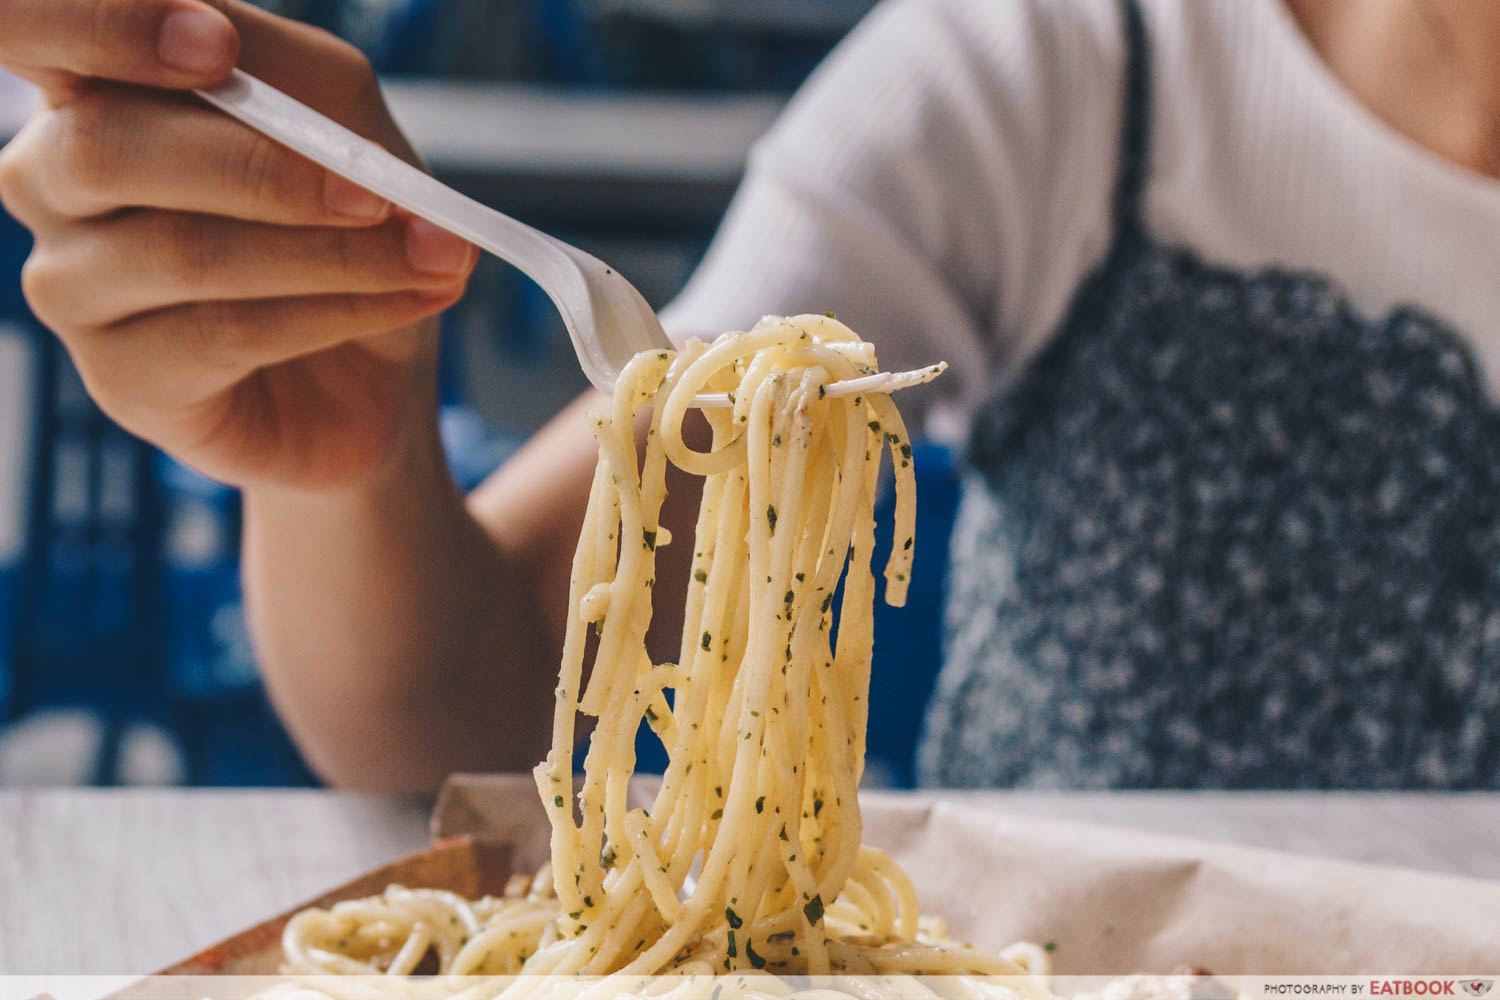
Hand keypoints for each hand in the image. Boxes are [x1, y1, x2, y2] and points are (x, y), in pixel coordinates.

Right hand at [0, 0, 477, 489]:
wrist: (371, 379)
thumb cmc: (347, 233)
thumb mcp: (350, 133)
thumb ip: (302, 79)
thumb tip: (246, 53)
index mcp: (94, 89)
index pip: (36, 27)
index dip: (103, 25)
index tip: (217, 47)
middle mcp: (52, 177)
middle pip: (105, 146)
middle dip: (263, 168)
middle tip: (377, 194)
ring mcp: (72, 284)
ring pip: (182, 250)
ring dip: (331, 253)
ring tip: (429, 258)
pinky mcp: (121, 376)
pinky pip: (225, 333)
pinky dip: (337, 312)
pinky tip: (407, 302)